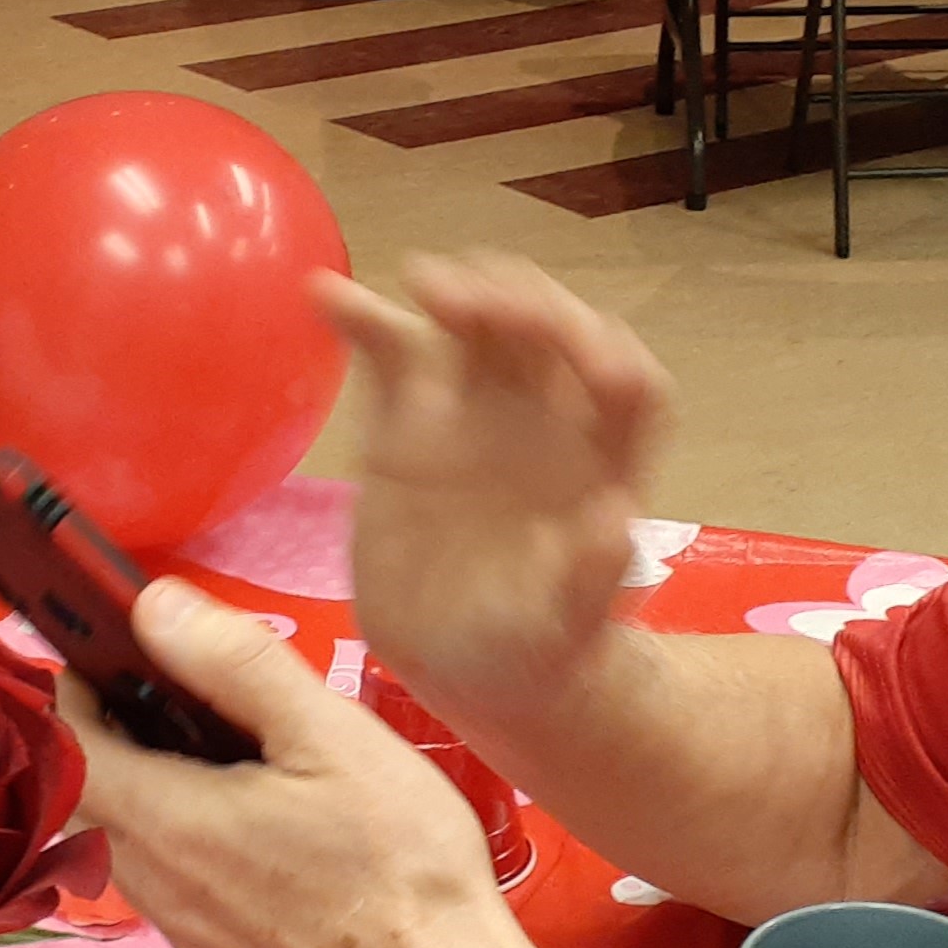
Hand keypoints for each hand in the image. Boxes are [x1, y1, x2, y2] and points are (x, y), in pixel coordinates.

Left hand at [64, 580, 523, 947]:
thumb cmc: (399, 864)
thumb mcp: (331, 736)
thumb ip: (236, 663)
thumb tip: (152, 607)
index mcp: (167, 821)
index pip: (68, 747)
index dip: (76, 692)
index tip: (114, 653)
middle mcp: (155, 885)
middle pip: (99, 794)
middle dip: (127, 735)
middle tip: (197, 693)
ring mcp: (186, 932)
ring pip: (138, 842)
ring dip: (165, 791)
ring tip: (246, 759)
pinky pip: (180, 886)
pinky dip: (197, 844)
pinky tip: (274, 834)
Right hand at [315, 254, 669, 723]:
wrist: (464, 664)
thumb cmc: (533, 650)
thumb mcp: (562, 632)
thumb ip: (588, 580)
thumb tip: (614, 520)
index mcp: (601, 463)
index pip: (624, 383)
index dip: (604, 354)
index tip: (569, 347)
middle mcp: (548, 419)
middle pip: (551, 332)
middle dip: (521, 305)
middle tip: (472, 305)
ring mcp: (478, 410)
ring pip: (481, 325)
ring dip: (460, 290)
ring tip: (420, 283)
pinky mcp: (413, 419)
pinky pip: (392, 353)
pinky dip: (363, 317)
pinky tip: (323, 294)